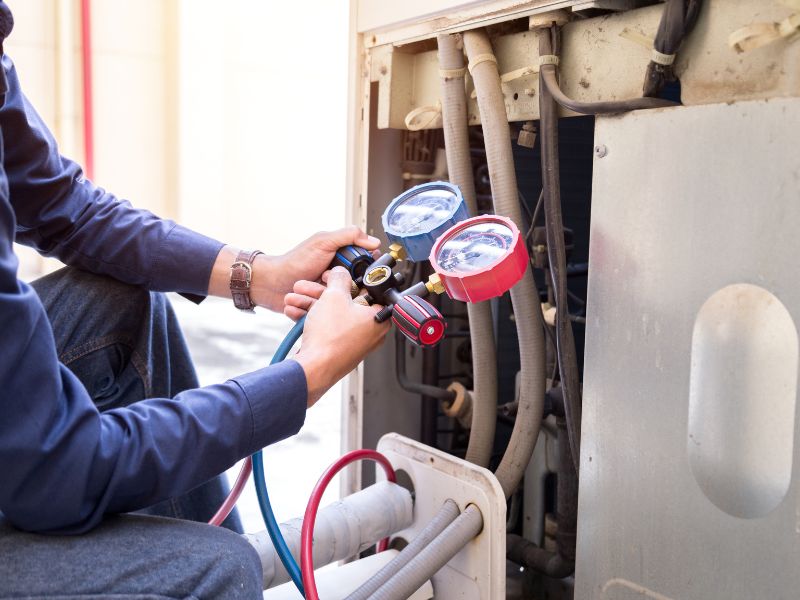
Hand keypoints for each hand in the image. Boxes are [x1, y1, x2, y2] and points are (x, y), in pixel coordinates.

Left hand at [253, 227, 379, 311]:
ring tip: (311, 290)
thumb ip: (348, 236)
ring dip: (325, 299)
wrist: (270, 283)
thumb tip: (374, 241)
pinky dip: (317, 311)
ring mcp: (331, 296)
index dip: (365, 273)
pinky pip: (327, 316)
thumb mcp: (323, 242)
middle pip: (357, 289)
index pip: (365, 269)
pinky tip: (306, 304)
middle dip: (343, 289)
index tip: (358, 274)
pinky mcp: (322, 311)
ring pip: (342, 305)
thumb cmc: (294, 261)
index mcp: (343, 262)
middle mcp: (339, 279)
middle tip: (327, 281)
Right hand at [291, 267, 389, 405]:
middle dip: (321, 292)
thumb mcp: (334, 296)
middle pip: (347, 302)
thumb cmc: (330, 339)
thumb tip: (340, 273)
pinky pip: (328, 328)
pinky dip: (313, 319)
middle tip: (309, 286)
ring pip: (333, 315)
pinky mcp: (339, 349)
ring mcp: (354, 342)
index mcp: (379, 318)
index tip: (336, 276)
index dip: (350, 279)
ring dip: (311, 304)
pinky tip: (294, 313)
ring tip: (294, 298)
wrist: (314, 368)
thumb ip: (339, 279)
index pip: (368, 291)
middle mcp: (370, 331)